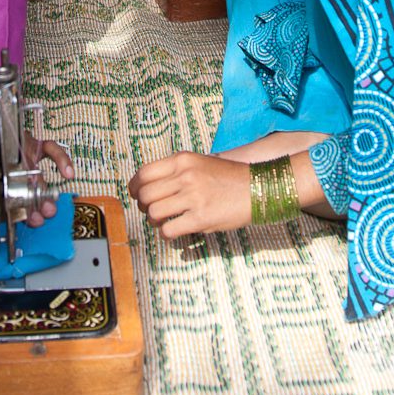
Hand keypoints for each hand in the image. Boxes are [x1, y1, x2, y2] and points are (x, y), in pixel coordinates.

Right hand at [0, 136, 75, 227]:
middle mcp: (10, 177)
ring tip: (48, 208)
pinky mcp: (37, 147)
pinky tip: (68, 173)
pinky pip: (53, 152)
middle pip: (20, 198)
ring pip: (38, 183)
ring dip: (45, 198)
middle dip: (28, 212)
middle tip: (32, 221)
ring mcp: (25, 162)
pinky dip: (62, 161)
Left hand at [127, 151, 250, 236]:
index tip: (136, 195)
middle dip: (143, 206)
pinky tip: (174, 231)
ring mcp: (193, 197)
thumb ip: (177, 171)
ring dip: (154, 221)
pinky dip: (166, 234)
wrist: (259, 189)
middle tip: (151, 211)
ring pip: (153, 212)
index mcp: (183, 160)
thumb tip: (150, 185)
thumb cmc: (230, 178)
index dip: (134, 187)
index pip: (144, 173)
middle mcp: (185, 176)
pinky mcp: (201, 218)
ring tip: (163, 221)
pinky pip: (168, 230)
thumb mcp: (201, 163)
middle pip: (145, 194)